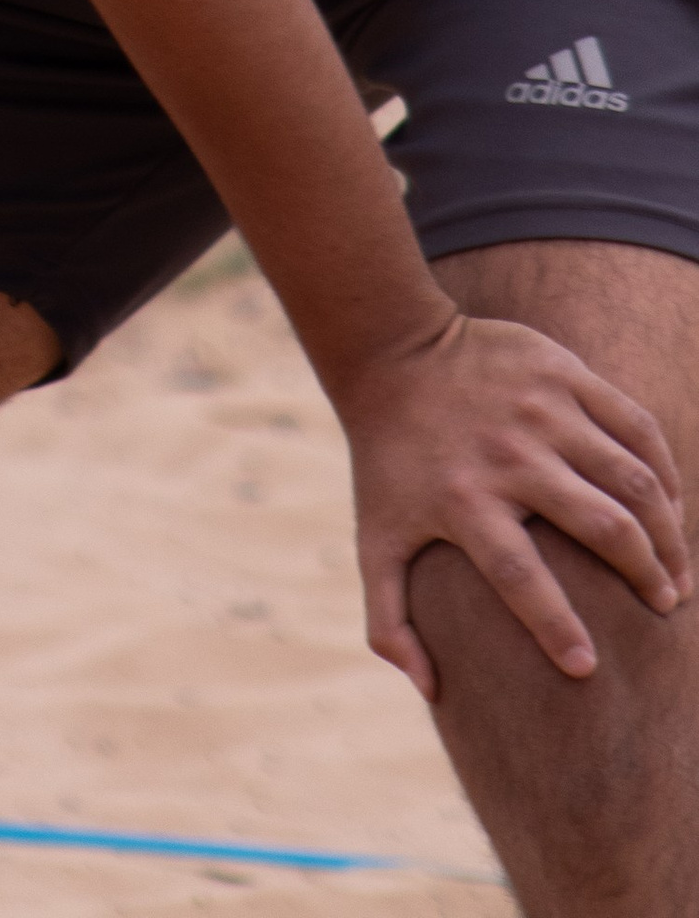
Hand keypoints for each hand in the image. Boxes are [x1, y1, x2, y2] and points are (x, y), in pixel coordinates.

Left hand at [342, 303, 690, 695]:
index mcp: (463, 501)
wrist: (392, 352)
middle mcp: (508, 456)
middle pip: (603, 527)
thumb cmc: (389, 460)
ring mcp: (539, 410)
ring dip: (668, 533)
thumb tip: (432, 691)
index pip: (521, 578)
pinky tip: (672, 507)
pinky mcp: (563, 373)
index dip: (557, 628)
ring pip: (633, 480)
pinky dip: (665, 471)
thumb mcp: (375, 536)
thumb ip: (389, 618)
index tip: (588, 670)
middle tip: (665, 608)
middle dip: (647, 577)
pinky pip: (637, 426)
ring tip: (677, 573)